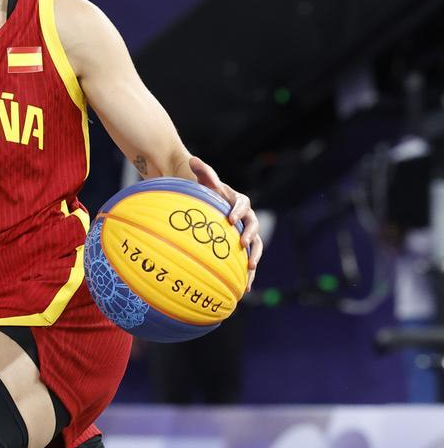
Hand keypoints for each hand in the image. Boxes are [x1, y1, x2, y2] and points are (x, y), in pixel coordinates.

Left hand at [190, 156, 261, 291]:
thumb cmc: (203, 189)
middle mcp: (244, 217)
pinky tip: (246, 288)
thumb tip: (192, 159)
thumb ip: (201, 170)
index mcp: (237, 201)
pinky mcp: (240, 247)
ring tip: (251, 267)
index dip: (238, 211)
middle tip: (242, 243)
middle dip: (250, 235)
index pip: (242, 204)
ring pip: (255, 245)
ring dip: (254, 255)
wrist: (204, 201)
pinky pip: (247, 259)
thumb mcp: (202, 179)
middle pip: (253, 226)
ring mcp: (244, 233)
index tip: (230, 219)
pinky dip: (248, 272)